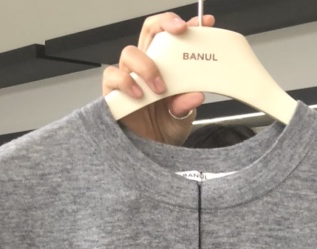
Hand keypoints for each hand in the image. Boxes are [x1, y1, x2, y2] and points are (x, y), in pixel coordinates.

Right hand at [102, 11, 214, 144]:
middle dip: (164, 24)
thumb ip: (186, 106)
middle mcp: (145, 68)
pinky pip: (113, 76)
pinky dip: (125, 82)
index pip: (171, 37)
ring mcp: (128, 78)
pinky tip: (138, 94)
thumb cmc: (163, 132)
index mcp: (165, 68)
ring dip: (148, 66)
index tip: (203, 23)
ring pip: (130, 53)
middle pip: (150, 31)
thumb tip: (196, 95)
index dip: (185, 25)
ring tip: (160, 88)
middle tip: (180, 32)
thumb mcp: (181, 120)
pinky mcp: (113, 93)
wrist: (148, 156)